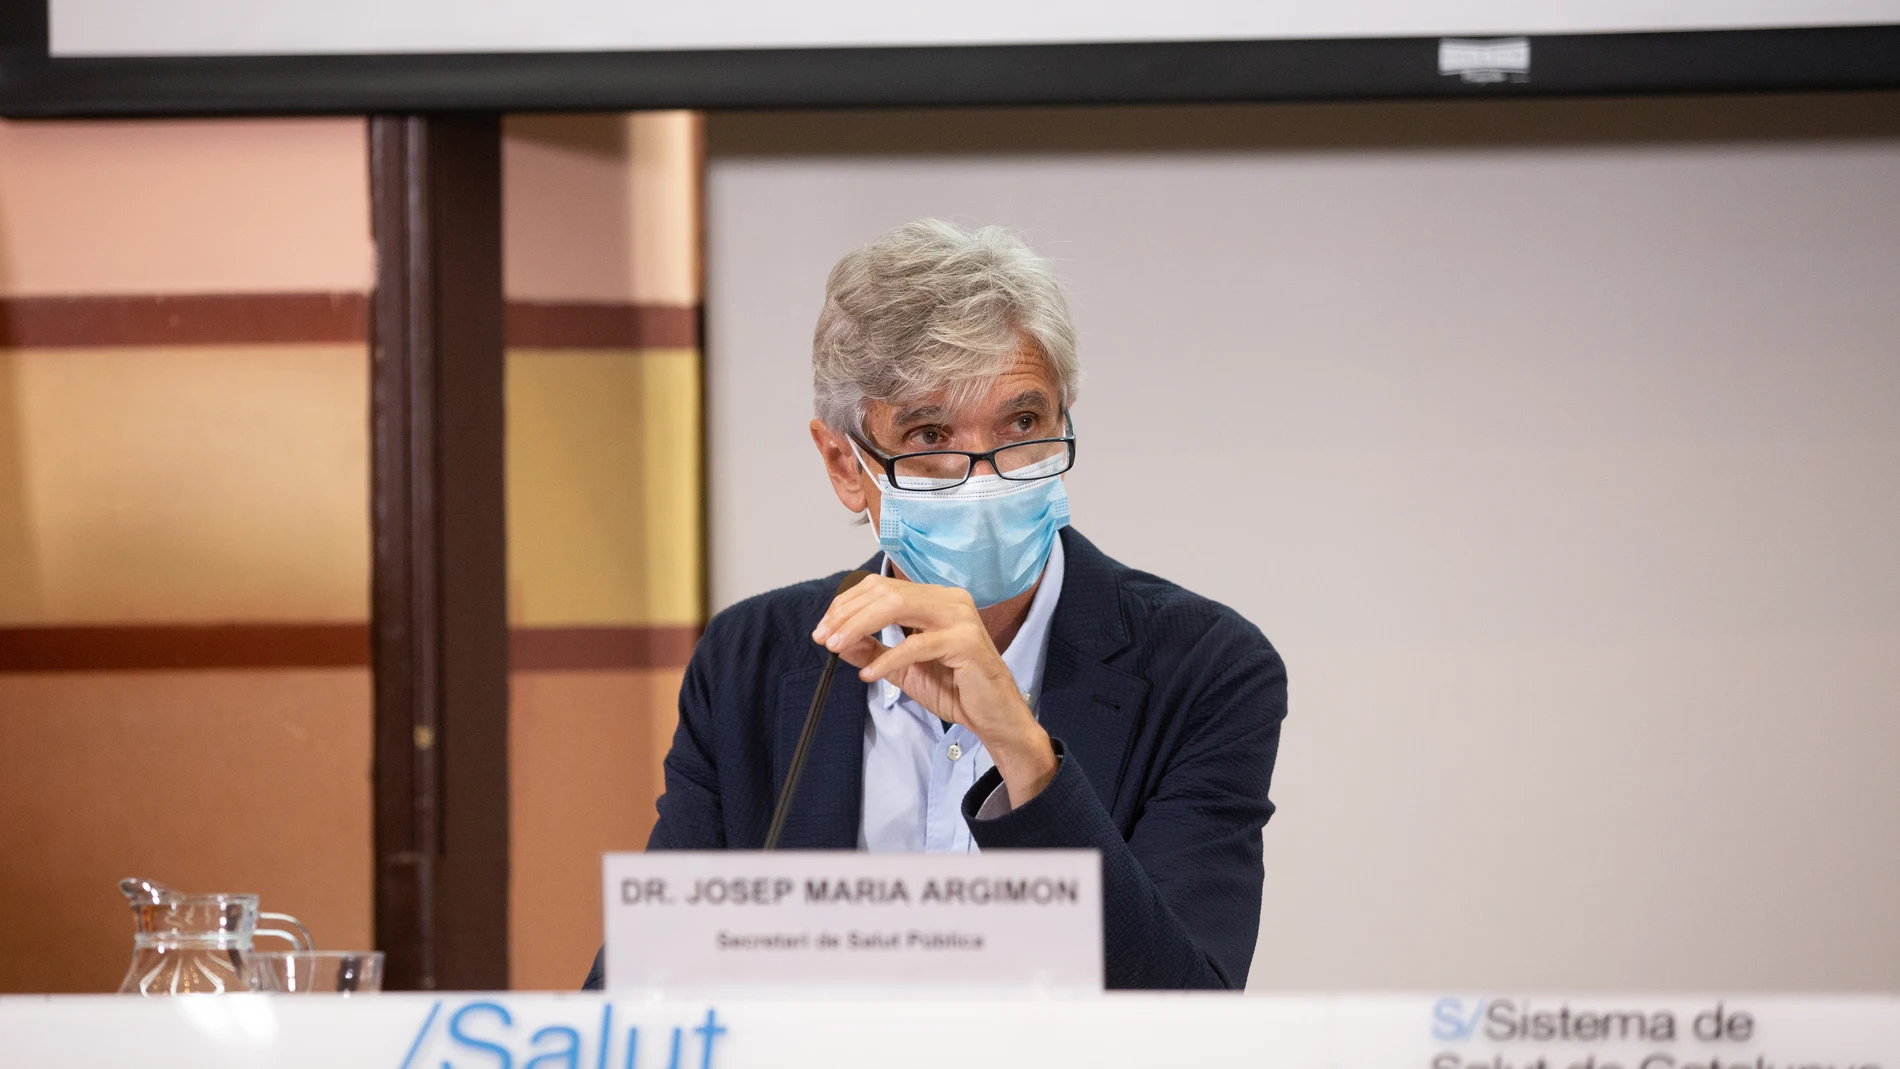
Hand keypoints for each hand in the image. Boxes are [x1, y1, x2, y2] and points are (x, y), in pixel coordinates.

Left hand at [811, 574, 1056, 806]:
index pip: (882, 587)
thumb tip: (837, 639)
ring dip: (859, 626)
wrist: (993, 717)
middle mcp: (949, 599)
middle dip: (847, 613)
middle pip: (885, 592)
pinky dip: (887, 658)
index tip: (824, 628)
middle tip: (824, 637)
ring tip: (837, 647)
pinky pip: (916, 644)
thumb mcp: (902, 668)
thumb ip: (872, 649)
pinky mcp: (965, 641)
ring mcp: (959, 617)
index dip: (847, 604)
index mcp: (935, 598)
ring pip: (896, 607)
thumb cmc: (955, 688)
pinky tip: (869, 675)